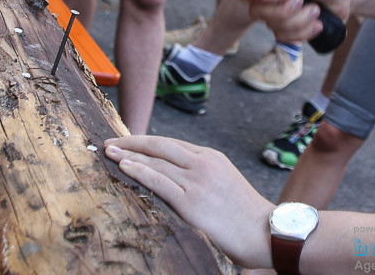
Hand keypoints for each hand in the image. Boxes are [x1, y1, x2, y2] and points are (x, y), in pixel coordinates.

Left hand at [104, 135, 272, 268]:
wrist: (266, 232)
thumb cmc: (247, 216)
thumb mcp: (225, 185)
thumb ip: (203, 177)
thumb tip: (178, 180)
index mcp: (212, 158)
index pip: (172, 144)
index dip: (147, 142)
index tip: (128, 143)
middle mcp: (203, 163)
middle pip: (160, 145)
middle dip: (131, 142)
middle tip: (109, 141)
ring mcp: (196, 181)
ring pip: (155, 161)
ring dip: (128, 154)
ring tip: (108, 151)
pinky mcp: (190, 201)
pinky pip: (158, 180)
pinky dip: (139, 170)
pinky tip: (124, 165)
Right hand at [229, 0, 351, 42]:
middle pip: (255, 10)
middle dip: (283, 11)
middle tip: (303, 0)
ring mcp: (276, 7)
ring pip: (271, 26)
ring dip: (298, 21)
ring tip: (315, 9)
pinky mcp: (287, 24)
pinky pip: (284, 37)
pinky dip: (302, 32)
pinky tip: (316, 22)